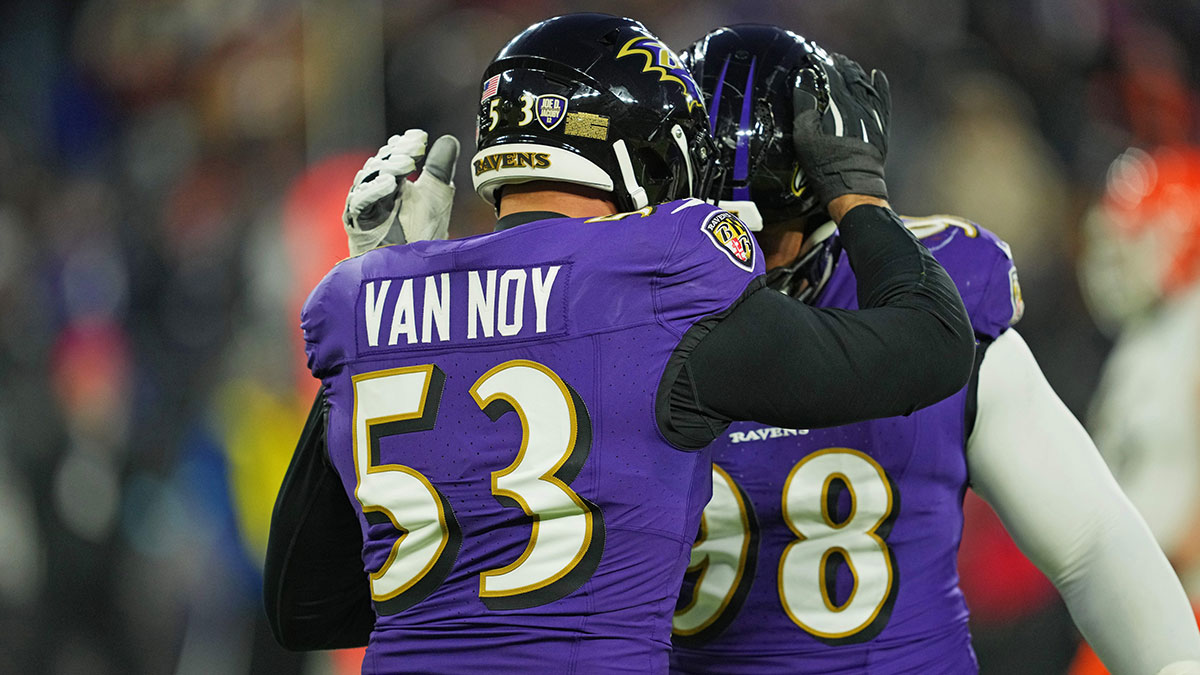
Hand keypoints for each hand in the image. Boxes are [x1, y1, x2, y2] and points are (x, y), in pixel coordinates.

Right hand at [343, 129, 459, 255]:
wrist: (417, 265)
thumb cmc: (424, 231)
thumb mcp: (436, 194)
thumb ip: (440, 167)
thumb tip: (448, 139)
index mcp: (391, 181)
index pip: (392, 156)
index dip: (404, 145)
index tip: (420, 137)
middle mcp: (375, 191)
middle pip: (379, 165)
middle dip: (397, 154)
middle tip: (415, 150)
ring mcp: (364, 207)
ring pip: (368, 179)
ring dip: (387, 169)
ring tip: (407, 164)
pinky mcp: (356, 223)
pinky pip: (359, 203)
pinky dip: (372, 191)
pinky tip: (389, 183)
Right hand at [792, 52, 889, 206]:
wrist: (852, 186)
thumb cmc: (824, 164)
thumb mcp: (805, 136)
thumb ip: (804, 106)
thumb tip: (804, 80)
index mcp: (837, 104)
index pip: (830, 76)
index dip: (821, 65)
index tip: (813, 59)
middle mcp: (858, 105)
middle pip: (849, 77)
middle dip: (839, 66)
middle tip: (831, 59)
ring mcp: (872, 114)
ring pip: (865, 85)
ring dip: (855, 73)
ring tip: (848, 65)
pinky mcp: (881, 125)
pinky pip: (883, 99)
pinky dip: (880, 86)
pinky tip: (877, 75)